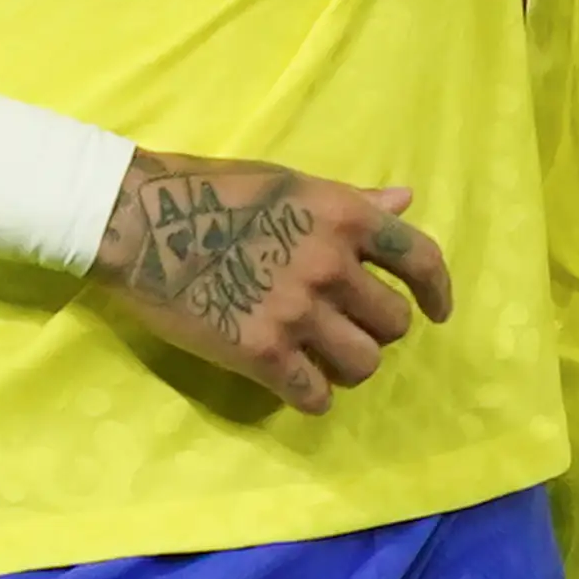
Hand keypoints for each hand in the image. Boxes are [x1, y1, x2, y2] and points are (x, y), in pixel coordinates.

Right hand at [92, 151, 452, 416]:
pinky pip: (315, 395)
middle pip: (393, 323)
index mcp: (343, 215)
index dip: (438, 291)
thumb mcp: (292, 183)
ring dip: (349, 365)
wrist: (140, 221)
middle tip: (347, 327)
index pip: (420, 259)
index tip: (438, 311)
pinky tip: (296, 383)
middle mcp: (330, 263)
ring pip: (363, 364)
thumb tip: (406, 200)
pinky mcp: (262, 352)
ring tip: (323, 357)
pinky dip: (312, 395)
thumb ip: (351, 200)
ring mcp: (297, 310)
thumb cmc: (213, 190)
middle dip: (376, 330)